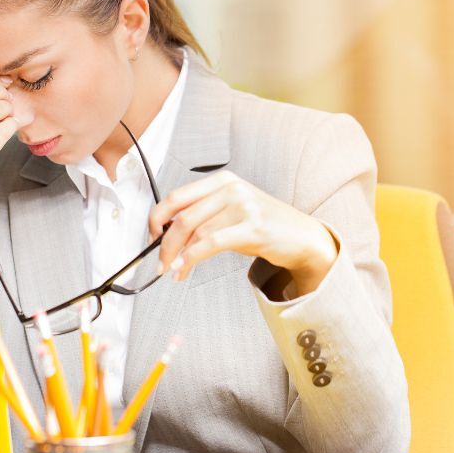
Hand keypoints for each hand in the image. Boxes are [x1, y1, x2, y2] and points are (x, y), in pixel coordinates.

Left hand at [147, 171, 338, 294]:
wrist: (302, 237)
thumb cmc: (263, 226)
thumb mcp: (230, 212)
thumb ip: (203, 216)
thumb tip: (167, 236)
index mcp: (222, 181)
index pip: (176, 197)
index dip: (156, 218)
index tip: (151, 237)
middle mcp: (231, 188)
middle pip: (182, 216)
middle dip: (164, 243)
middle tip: (159, 262)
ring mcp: (244, 206)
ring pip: (195, 232)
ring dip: (178, 256)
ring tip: (174, 271)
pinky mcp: (253, 227)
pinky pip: (212, 243)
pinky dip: (192, 257)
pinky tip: (184, 268)